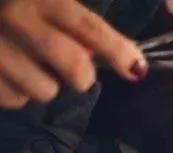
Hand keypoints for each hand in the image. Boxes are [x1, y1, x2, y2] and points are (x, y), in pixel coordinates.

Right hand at [0, 0, 145, 108]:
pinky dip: (16, 91)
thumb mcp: (43, 1)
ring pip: (46, 91)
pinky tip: (4, 70)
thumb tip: (122, 57)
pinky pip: (15, 100)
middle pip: (75, 69)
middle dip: (82, 75)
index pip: (89, 28)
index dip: (119, 51)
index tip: (136, 70)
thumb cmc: (11, 6)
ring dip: (44, 84)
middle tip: (75, 71)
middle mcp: (14, 18)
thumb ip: (78, 24)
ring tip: (25, 63)